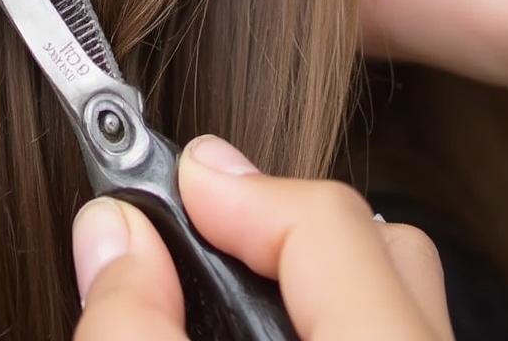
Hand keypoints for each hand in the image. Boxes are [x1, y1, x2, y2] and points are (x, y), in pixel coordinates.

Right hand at [72, 134, 451, 339]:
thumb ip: (131, 330)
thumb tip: (112, 234)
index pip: (327, 223)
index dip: (233, 187)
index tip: (173, 181)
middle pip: (388, 246)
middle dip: (286, 231)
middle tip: (206, 246)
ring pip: (395, 294)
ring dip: (308, 280)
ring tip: (233, 300)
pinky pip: (388, 323)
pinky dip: (328, 316)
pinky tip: (269, 334)